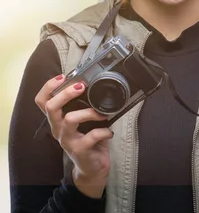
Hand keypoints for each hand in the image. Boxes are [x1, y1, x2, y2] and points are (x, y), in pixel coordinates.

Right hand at [35, 75, 112, 197]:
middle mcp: (58, 129)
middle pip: (51, 107)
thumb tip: (97, 86)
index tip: (62, 76)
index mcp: (58, 120)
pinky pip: (91, 136)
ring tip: (103, 113)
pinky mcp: (79, 150)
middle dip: (65, 93)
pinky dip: (104, 131)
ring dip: (90, 112)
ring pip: (70, 119)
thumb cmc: (89, 140)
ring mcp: (67, 140)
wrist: (92, 168)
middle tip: (81, 86)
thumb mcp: (84, 121)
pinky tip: (109, 132)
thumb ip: (85, 106)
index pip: (42, 101)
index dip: (48, 87)